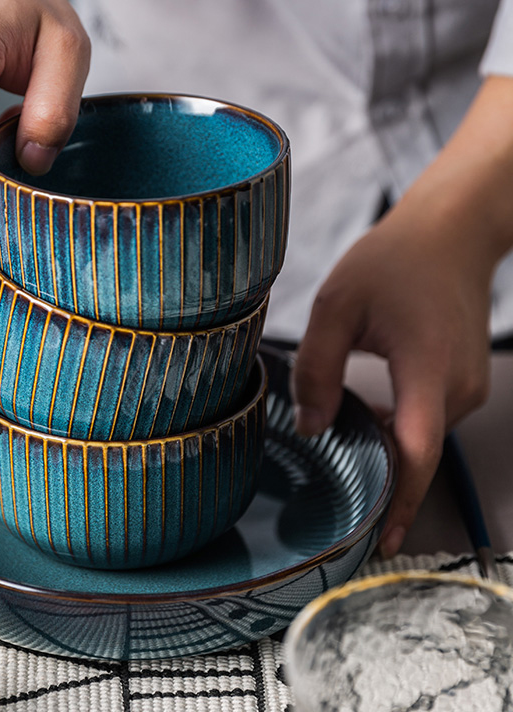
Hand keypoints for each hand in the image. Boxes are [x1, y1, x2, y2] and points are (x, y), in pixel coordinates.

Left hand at [292, 76, 512, 557]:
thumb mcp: (338, 305)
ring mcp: (466, 387)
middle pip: (416, 455)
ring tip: (340, 457)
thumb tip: (309, 426)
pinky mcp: (461, 381)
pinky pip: (425, 421)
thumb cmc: (395, 261)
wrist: (450, 233)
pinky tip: (361, 422)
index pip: (416, 452)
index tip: (380, 542)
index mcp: (429, 371)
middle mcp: (457, 388)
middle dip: (380, 485)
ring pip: (419, 439)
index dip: (398, 500)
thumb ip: (317, 368)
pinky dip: (395, 431)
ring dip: (383, 453)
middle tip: (336, 510)